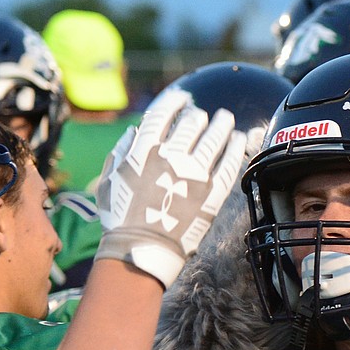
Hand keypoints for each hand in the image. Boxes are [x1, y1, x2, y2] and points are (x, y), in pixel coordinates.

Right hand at [94, 90, 246, 287]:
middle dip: (198, 117)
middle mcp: (171, 156)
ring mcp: (194, 174)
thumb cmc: (120, 219)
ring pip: (214, 138)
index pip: (163, 113)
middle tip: (203, 117)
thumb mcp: (109, 180)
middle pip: (191, 124)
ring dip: (222, 125)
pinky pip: (229, 165)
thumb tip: (134, 132)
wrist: (140, 250)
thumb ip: (121, 152)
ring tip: (226, 119)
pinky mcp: (212, 193)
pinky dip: (236, 149)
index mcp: (144, 150)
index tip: (182, 99)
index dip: (175, 102)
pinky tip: (239, 140)